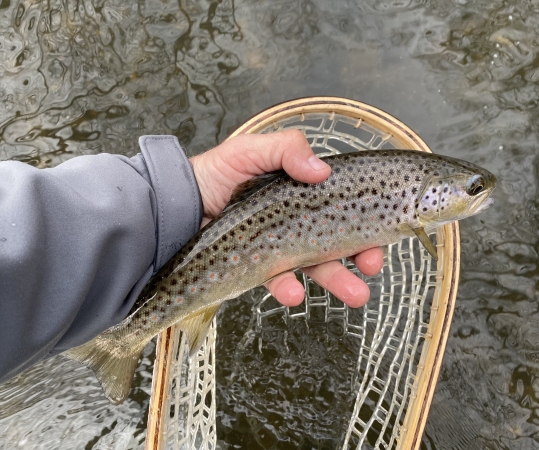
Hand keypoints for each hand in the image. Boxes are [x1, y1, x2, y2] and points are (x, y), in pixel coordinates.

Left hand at [189, 130, 383, 307]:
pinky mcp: (260, 267)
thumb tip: (322, 170)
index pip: (344, 206)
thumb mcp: (252, 149)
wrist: (179, 203)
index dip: (366, 219)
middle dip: (362, 256)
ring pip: (317, 267)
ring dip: (338, 281)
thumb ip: (286, 150)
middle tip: (372, 266)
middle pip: (339, 241)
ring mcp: (281, 247)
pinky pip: (279, 281)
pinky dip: (289, 288)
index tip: (382, 232)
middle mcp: (298, 221)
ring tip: (356, 294)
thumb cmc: (216, 173)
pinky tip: (293, 292)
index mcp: (303, 193)